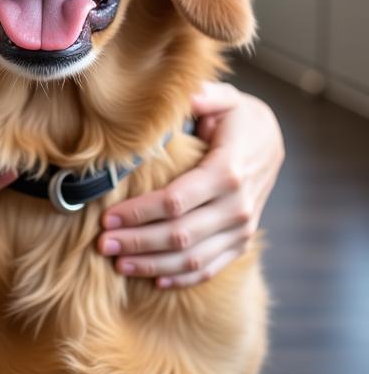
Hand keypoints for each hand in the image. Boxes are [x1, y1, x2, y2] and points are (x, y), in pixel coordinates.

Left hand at [96, 82, 283, 287]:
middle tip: (102, 244)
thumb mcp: (222, 98)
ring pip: (193, 257)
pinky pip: (211, 266)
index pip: (175, 201)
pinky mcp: (243, 241)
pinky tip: (154, 279)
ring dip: (153, 264)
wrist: (272, 140)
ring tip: (118, 263)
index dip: (139, 213)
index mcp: (227, 171)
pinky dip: (182, 277)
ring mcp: (242, 228)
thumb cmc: (237, 116)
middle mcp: (237, 206)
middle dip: (137, 242)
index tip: (107, 218)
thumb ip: (200, 97)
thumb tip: (178, 94)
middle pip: (179, 235)